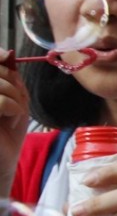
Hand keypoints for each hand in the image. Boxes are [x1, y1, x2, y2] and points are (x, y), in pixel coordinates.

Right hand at [0, 51, 29, 194]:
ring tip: (13, 113)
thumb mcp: (13, 98)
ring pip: (0, 84)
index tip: (6, 57)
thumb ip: (8, 75)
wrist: (3, 160)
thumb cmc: (6, 130)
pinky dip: (13, 107)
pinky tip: (11, 118)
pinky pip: (0, 100)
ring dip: (15, 97)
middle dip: (12, 82)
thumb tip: (7, 54)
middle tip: (16, 101)